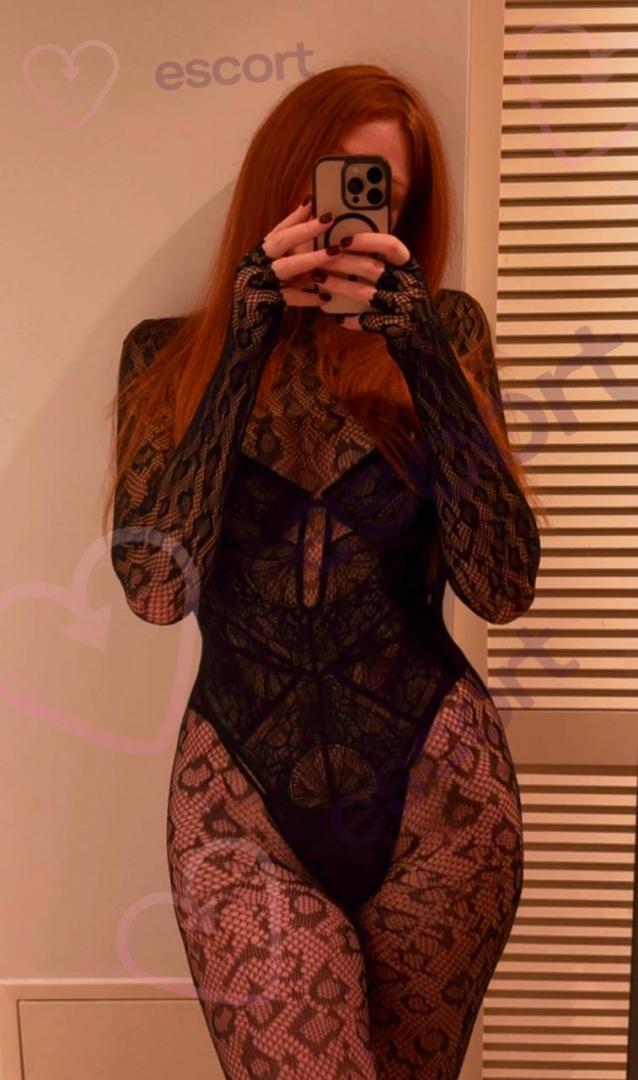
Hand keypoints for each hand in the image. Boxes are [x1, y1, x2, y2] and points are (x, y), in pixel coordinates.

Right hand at [257, 199, 344, 307]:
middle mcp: (258, 263)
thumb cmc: (266, 297)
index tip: (312, 200)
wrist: (247, 327)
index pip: (279, 230)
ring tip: (334, 252)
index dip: (295, 216)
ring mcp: (261, 282)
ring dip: (311, 258)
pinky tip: (325, 296)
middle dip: (305, 229)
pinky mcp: (267, 302)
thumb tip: (318, 237)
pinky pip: (291, 297)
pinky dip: (308, 297)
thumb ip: (293, 258)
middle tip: (328, 219)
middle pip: (281, 241)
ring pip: (286, 267)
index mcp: (260, 254)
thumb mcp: (278, 273)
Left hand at [309, 230, 437, 360]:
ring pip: (365, 293)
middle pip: (371, 267)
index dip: (367, 240)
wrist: (427, 342)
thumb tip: (349, 248)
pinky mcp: (395, 327)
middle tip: (320, 260)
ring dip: (340, 285)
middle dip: (342, 262)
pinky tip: (337, 319)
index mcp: (410, 267)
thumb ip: (385, 266)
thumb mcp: (404, 281)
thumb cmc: (409, 306)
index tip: (344, 240)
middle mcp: (408, 283)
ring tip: (319, 280)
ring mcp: (403, 306)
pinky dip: (351, 320)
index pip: (391, 245)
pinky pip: (368, 322)